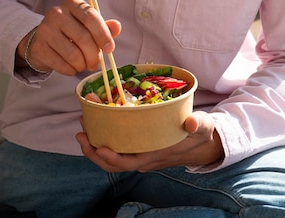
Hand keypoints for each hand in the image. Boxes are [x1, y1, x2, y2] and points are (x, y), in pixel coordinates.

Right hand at [16, 0, 120, 74]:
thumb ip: (104, 26)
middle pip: (83, 38)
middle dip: (94, 55)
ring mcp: (45, 29)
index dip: (103, 35)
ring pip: (73, 54)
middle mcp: (57, 13)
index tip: (110, 49)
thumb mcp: (89, 25)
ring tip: (84, 65)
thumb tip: (117, 27)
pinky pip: (61, 64)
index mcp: (73, 4)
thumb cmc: (72, 30)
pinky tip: (72, 67)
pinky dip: (71, 70)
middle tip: (96, 64)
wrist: (43, 38)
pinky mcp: (38, 47)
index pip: (91, 18)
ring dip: (83, 65)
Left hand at [76, 111, 223, 171]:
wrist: (203, 144)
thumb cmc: (200, 133)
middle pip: (113, 162)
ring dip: (95, 146)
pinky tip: (99, 126)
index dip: (111, 157)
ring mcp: (141, 155)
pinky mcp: (140, 148)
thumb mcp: (201, 126)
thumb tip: (190, 121)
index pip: (128, 162)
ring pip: (112, 157)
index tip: (97, 146)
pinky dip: (105, 140)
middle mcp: (144, 159)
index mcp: (155, 155)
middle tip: (80, 133)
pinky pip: (118, 149)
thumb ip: (196, 123)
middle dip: (93, 151)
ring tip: (83, 129)